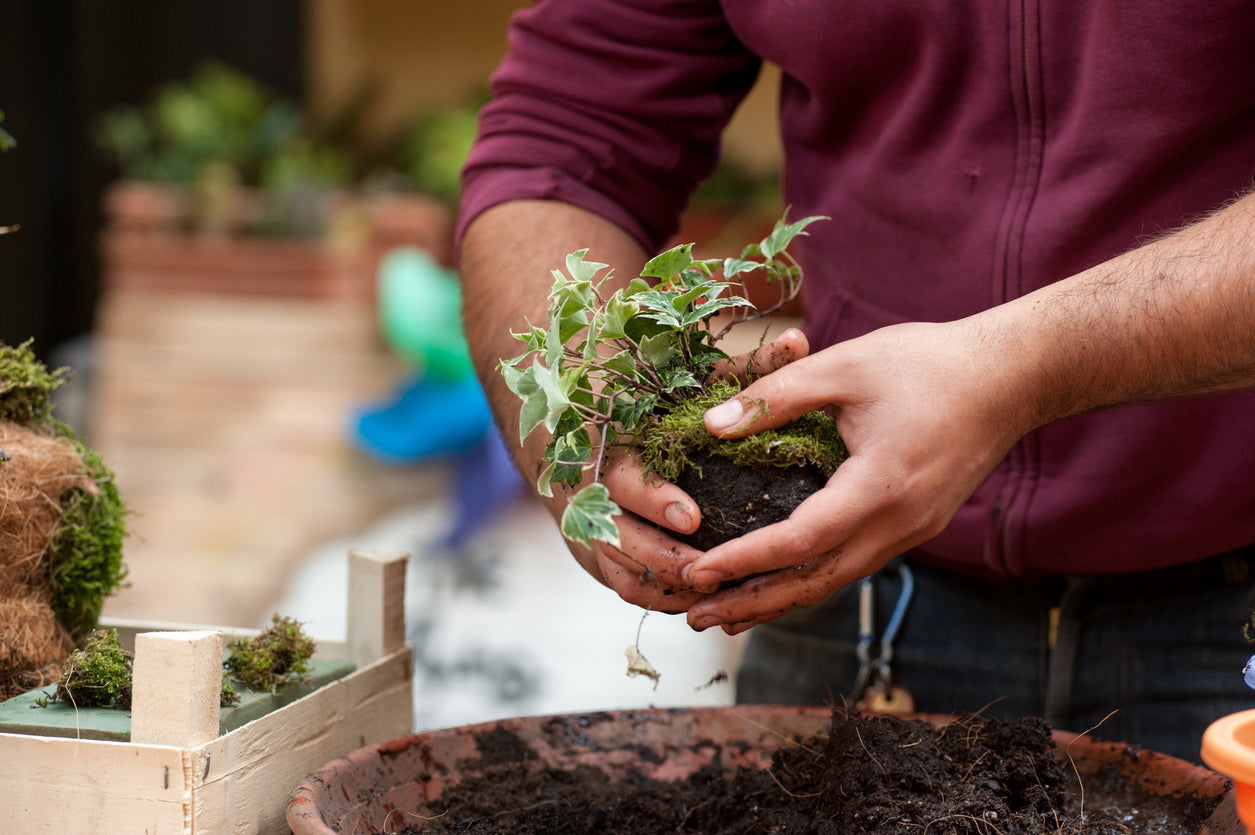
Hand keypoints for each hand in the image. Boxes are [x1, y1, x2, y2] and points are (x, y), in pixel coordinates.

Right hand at [587, 327, 813, 611]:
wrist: (574, 421)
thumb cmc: (650, 396)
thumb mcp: (690, 378)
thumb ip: (743, 368)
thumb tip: (797, 339)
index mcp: (607, 443)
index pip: (619, 479)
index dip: (653, 501)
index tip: (693, 518)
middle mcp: (590, 489)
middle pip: (615, 534)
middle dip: (660, 557)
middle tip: (706, 572)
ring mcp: (590, 525)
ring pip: (619, 567)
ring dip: (663, 584)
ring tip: (711, 591)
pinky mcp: (598, 551)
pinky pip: (624, 584)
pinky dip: (658, 596)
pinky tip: (698, 600)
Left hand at [680, 319, 1032, 632]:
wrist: (1012, 377)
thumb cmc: (929, 363)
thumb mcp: (845, 365)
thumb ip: (775, 396)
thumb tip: (711, 427)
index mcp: (879, 486)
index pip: (800, 540)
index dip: (745, 560)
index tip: (698, 572)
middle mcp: (898, 524)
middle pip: (815, 581)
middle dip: (752, 602)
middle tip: (695, 616)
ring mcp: (912, 532)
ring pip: (835, 581)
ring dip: (779, 600)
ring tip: (725, 615)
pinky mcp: (916, 528)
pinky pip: (854, 566)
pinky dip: (810, 580)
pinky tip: (781, 585)